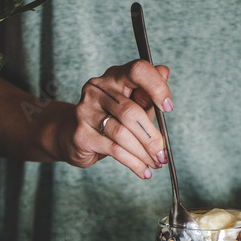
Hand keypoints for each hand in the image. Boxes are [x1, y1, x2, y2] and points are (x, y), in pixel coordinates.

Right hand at [54, 60, 172, 177]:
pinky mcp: (81, 134)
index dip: (156, 87)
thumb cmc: (109, 118)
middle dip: (152, 137)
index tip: (168, 107)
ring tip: (156, 162)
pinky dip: (133, 162)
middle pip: (130, 111)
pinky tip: (143, 170)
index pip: (137, 70)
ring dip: (143, 153)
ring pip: (122, 134)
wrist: (72, 135)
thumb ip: (148, 93)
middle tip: (163, 153)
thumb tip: (164, 72)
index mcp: (114, 76)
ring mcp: (86, 111)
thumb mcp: (133, 104)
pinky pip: (114, 149)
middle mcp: (97, 89)